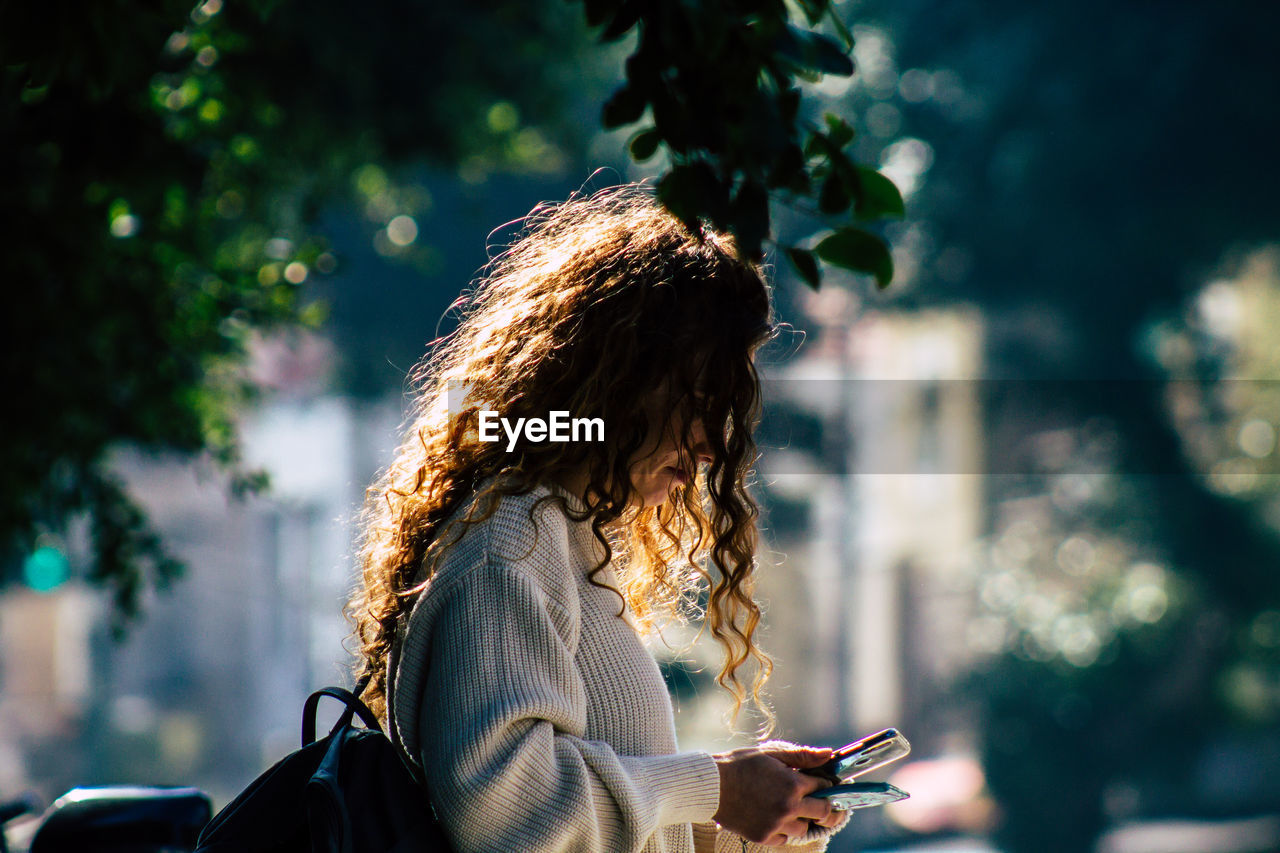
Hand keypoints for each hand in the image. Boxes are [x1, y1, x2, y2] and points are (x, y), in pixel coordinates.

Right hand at [712, 740, 839, 845]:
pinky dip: (782, 829)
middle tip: (807, 797)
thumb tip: (829, 754)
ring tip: (784, 806)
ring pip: (803, 828)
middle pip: (823, 812)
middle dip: (820, 803)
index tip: (816, 782)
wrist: (710, 785)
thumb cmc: (739, 764)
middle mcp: (788, 807)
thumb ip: (802, 756)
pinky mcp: (764, 836)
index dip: (822, 783)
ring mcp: (776, 824)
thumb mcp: (771, 754)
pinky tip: (770, 815)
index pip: (824, 787)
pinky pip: (785, 838)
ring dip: (800, 818)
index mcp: (793, 784)